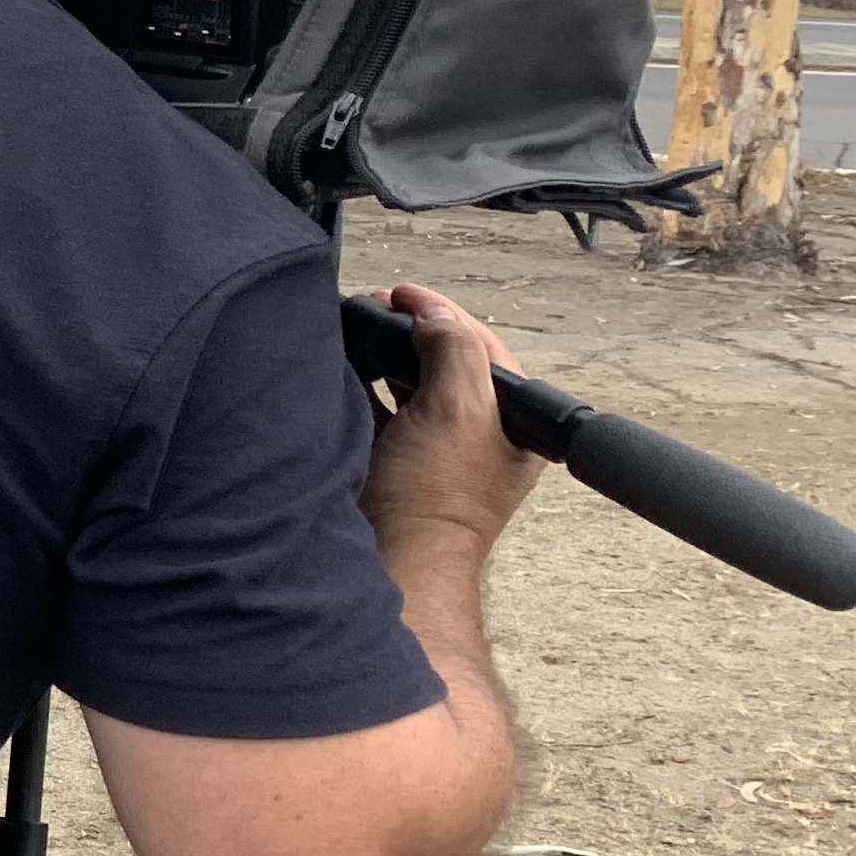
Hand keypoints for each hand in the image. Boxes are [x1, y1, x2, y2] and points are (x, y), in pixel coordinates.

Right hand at [358, 284, 546, 565]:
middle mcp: (477, 435)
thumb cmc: (435, 498)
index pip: (481, 347)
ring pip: (410, 384)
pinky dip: (362, 386)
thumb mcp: (457, 409)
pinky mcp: (396, 461)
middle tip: (376, 309)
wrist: (394, 560)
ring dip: (383, 355)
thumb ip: (452, 349)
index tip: (403, 295)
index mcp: (513, 423)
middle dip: (410, 331)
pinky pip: (380, 410)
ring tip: (356, 332)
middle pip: (445, 362)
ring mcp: (435, 449)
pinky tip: (342, 370)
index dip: (442, 314)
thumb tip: (433, 314)